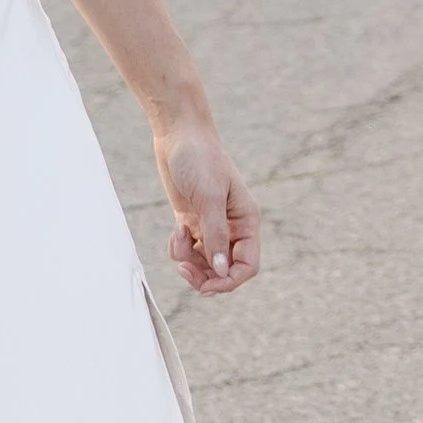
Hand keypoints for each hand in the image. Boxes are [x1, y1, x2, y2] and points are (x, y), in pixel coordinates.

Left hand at [153, 114, 258, 295]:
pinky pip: (188, 250)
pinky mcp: (191, 222)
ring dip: (188, 260)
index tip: (207, 286)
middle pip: (224, 269)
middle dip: (204, 275)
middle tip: (184, 269)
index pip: (247, 265)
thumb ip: (216, 235)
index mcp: (246, 222)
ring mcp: (211, 226)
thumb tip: (221, 270)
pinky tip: (175, 232)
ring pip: (204, 262)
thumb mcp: (209, 198)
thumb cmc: (200, 160)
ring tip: (178, 238)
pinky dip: (179, 249)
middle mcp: (232, 227)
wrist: (179, 136)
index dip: (230, 281)